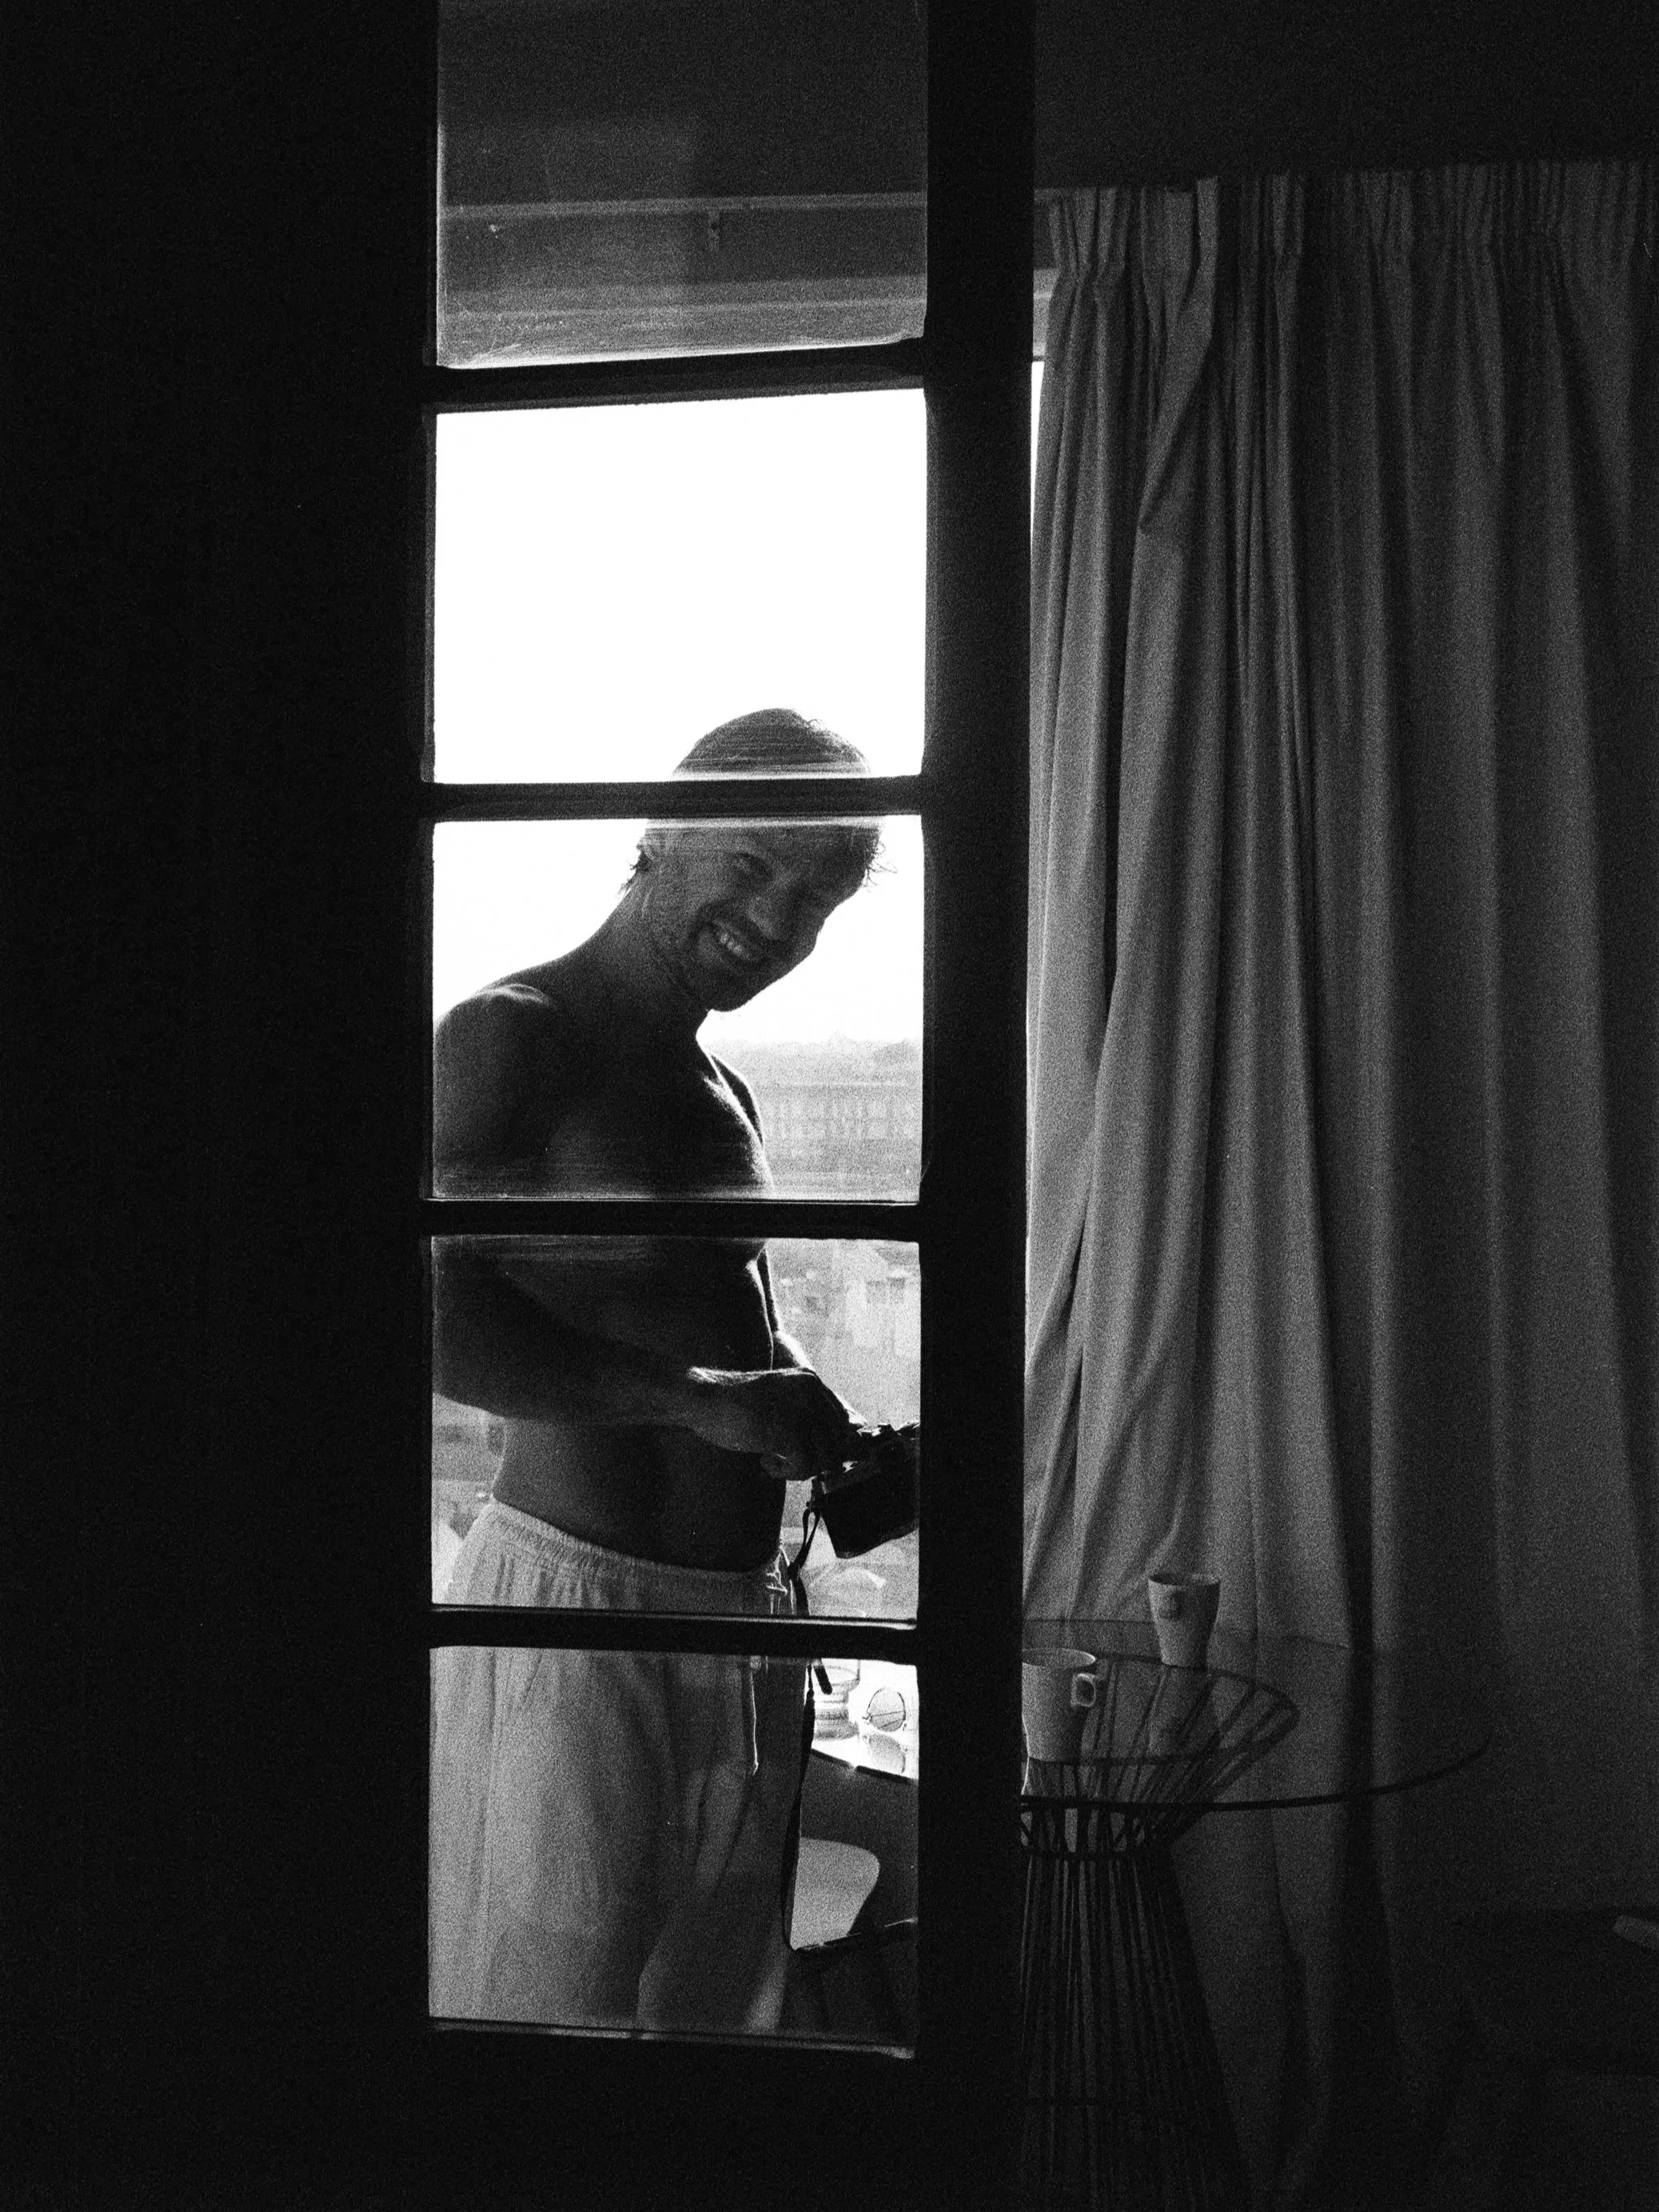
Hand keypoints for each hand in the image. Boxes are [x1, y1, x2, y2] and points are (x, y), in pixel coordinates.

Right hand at [683, 1366, 859, 1482]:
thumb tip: (833, 1451)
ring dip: (799, 1469)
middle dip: (816, 1461)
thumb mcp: (780, 1402)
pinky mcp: (785, 1429)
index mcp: (811, 1381)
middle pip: (836, 1443)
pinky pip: (802, 1465)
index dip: (829, 1446)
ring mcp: (800, 1409)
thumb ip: (806, 1416)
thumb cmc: (738, 1405)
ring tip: (774, 1461)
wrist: (705, 1399)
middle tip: (789, 1463)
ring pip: (822, 1458)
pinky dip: (784, 1473)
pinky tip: (764, 1462)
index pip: (841, 1422)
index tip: (810, 1458)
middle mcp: (811, 1391)